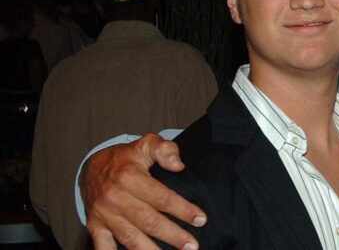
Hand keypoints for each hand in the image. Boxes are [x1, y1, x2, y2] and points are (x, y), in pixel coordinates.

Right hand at [81, 133, 206, 248]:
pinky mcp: (95, 226)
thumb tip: (178, 165)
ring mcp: (104, 215)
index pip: (161, 197)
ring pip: (130, 238)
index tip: (201, 219)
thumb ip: (165, 149)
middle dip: (173, 235)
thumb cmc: (126, 158)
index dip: (183, 209)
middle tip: (193, 245)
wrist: (91, 167)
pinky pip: (103, 247)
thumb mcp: (146, 144)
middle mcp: (116, 198)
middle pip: (149, 222)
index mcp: (130, 177)